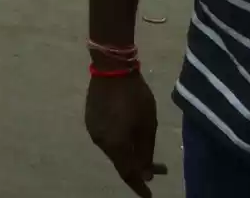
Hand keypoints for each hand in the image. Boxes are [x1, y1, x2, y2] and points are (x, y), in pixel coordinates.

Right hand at [85, 71, 166, 195]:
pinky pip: (107, 137)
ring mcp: (93, 129)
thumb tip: (145, 175)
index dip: (139, 186)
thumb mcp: (147, 125)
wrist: (112, 66)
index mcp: (115, 145)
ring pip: (113, 149)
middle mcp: (100, 142)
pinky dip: (119, 140)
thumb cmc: (135, 95)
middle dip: (139, 166)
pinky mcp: (90, 117)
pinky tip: (129, 133)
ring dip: (129, 152)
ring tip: (145, 148)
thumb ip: (146, 153)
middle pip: (120, 161)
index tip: (150, 196)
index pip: (127, 174)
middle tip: (159, 167)